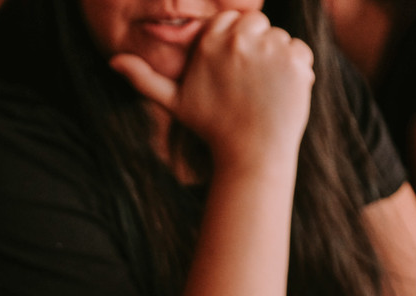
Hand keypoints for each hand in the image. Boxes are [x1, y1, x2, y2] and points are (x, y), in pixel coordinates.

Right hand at [110, 10, 313, 166]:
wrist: (250, 154)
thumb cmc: (211, 128)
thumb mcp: (174, 102)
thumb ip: (144, 78)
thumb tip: (114, 61)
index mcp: (212, 40)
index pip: (231, 20)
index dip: (235, 43)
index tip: (233, 72)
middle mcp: (240, 38)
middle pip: (257, 25)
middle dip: (257, 48)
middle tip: (250, 83)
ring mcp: (270, 48)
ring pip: (280, 39)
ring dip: (277, 61)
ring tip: (263, 92)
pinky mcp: (296, 60)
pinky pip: (301, 52)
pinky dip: (297, 70)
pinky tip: (281, 93)